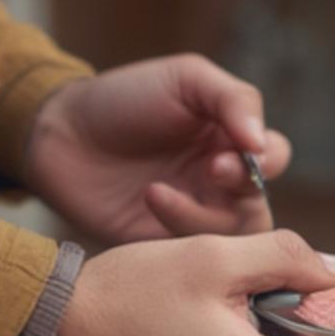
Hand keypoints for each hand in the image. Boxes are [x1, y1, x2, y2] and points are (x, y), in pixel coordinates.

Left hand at [24, 55, 290, 243]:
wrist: (59, 133)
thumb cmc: (123, 99)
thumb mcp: (186, 79)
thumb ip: (234, 99)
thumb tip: (262, 142)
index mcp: (231, 141)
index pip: (274, 158)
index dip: (267, 159)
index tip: (240, 151)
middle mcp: (220, 184)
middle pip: (262, 204)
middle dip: (241, 191)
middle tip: (210, 171)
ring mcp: (194, 217)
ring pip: (231, 237)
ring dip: (205, 215)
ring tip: (160, 189)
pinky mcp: (166, 245)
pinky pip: (195, 256)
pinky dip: (178, 228)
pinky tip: (150, 198)